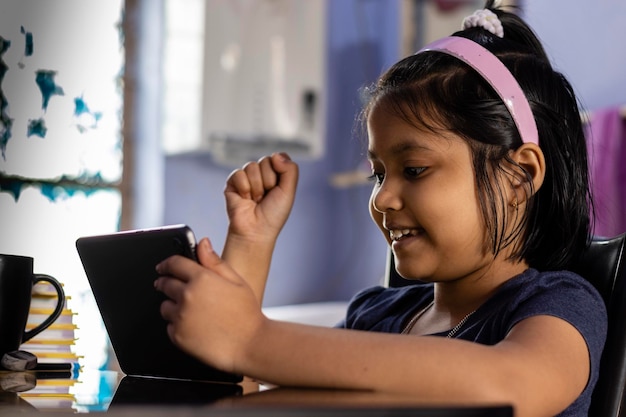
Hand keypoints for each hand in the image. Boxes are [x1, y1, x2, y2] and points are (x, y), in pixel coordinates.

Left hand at [154, 237, 265, 372]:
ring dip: (172, 305)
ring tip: (192, 311)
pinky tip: (195, 326)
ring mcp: (181, 317)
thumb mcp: (236, 281)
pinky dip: (177, 325)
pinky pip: (169, 326)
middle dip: (165, 282)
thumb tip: (203, 243)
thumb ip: (214, 261)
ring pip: (165, 306)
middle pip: (164, 283)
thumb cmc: (247, 313)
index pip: (174, 264)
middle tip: (172, 286)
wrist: (250, 345)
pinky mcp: (178, 336)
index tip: (162, 267)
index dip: (166, 264)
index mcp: (202, 279)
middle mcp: (187, 296)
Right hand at [225, 152, 298, 243]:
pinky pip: (238, 173)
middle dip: (268, 181)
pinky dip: (244, 188)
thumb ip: (290, 170)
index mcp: (276, 175)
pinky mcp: (232, 183)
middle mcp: (261, 174)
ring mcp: (246, 178)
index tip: (278, 189)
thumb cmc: (273, 214)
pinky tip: (245, 199)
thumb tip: (275, 155)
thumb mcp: (289, 191)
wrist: (256, 230)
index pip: (277, 158)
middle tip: (266, 197)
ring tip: (256, 200)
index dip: (279, 172)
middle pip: (265, 161)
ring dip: (256, 187)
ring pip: (251, 166)